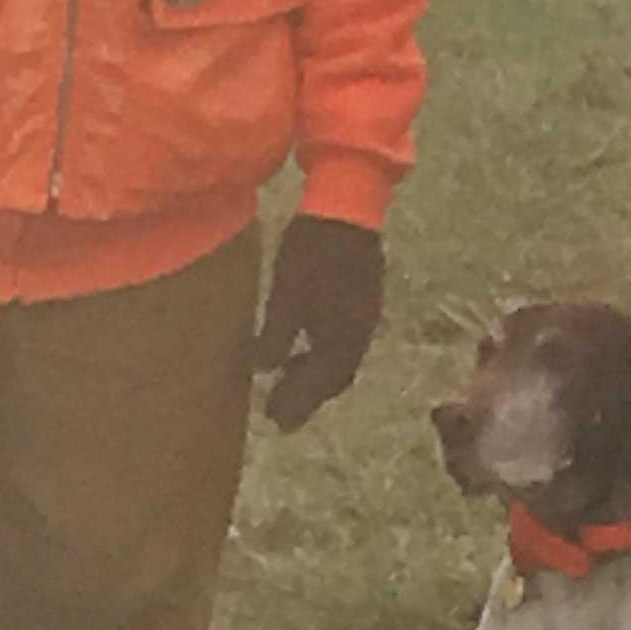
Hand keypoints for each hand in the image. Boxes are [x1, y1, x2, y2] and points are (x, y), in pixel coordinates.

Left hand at [251, 215, 384, 430]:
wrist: (346, 209)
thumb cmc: (311, 254)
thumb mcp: (286, 297)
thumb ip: (277, 338)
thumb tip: (264, 372)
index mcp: (342, 340)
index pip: (321, 386)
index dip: (297, 404)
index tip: (274, 420)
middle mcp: (360, 334)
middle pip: (336, 377)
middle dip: (308, 395)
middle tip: (280, 407)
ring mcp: (366, 314)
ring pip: (342, 358)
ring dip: (317, 372)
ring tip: (289, 375)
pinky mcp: (365, 296)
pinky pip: (346, 338)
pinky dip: (325, 350)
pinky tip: (307, 339)